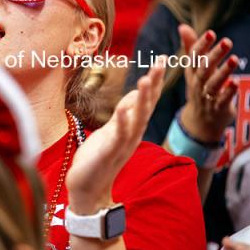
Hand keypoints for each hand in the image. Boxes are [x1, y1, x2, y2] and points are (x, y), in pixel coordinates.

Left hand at [66, 59, 164, 213]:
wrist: (88, 189)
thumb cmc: (99, 158)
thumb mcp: (113, 130)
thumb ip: (125, 113)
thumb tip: (136, 93)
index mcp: (132, 128)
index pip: (146, 101)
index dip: (154, 81)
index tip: (161, 59)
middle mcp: (132, 135)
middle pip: (147, 106)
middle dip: (153, 84)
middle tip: (161, 62)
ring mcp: (122, 145)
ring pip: (137, 120)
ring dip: (142, 100)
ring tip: (145, 79)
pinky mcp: (109, 154)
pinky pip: (118, 136)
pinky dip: (122, 122)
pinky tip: (124, 109)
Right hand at [179, 24, 238, 141]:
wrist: (201, 120)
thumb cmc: (199, 87)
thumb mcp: (193, 68)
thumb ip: (190, 47)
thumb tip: (182, 26)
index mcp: (191, 71)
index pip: (194, 56)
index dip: (202, 44)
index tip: (211, 32)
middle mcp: (197, 83)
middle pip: (204, 68)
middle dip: (214, 55)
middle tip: (227, 41)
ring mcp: (206, 96)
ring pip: (213, 83)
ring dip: (224, 72)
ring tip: (235, 59)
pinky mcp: (218, 108)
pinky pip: (222, 100)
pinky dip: (228, 92)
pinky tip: (236, 82)